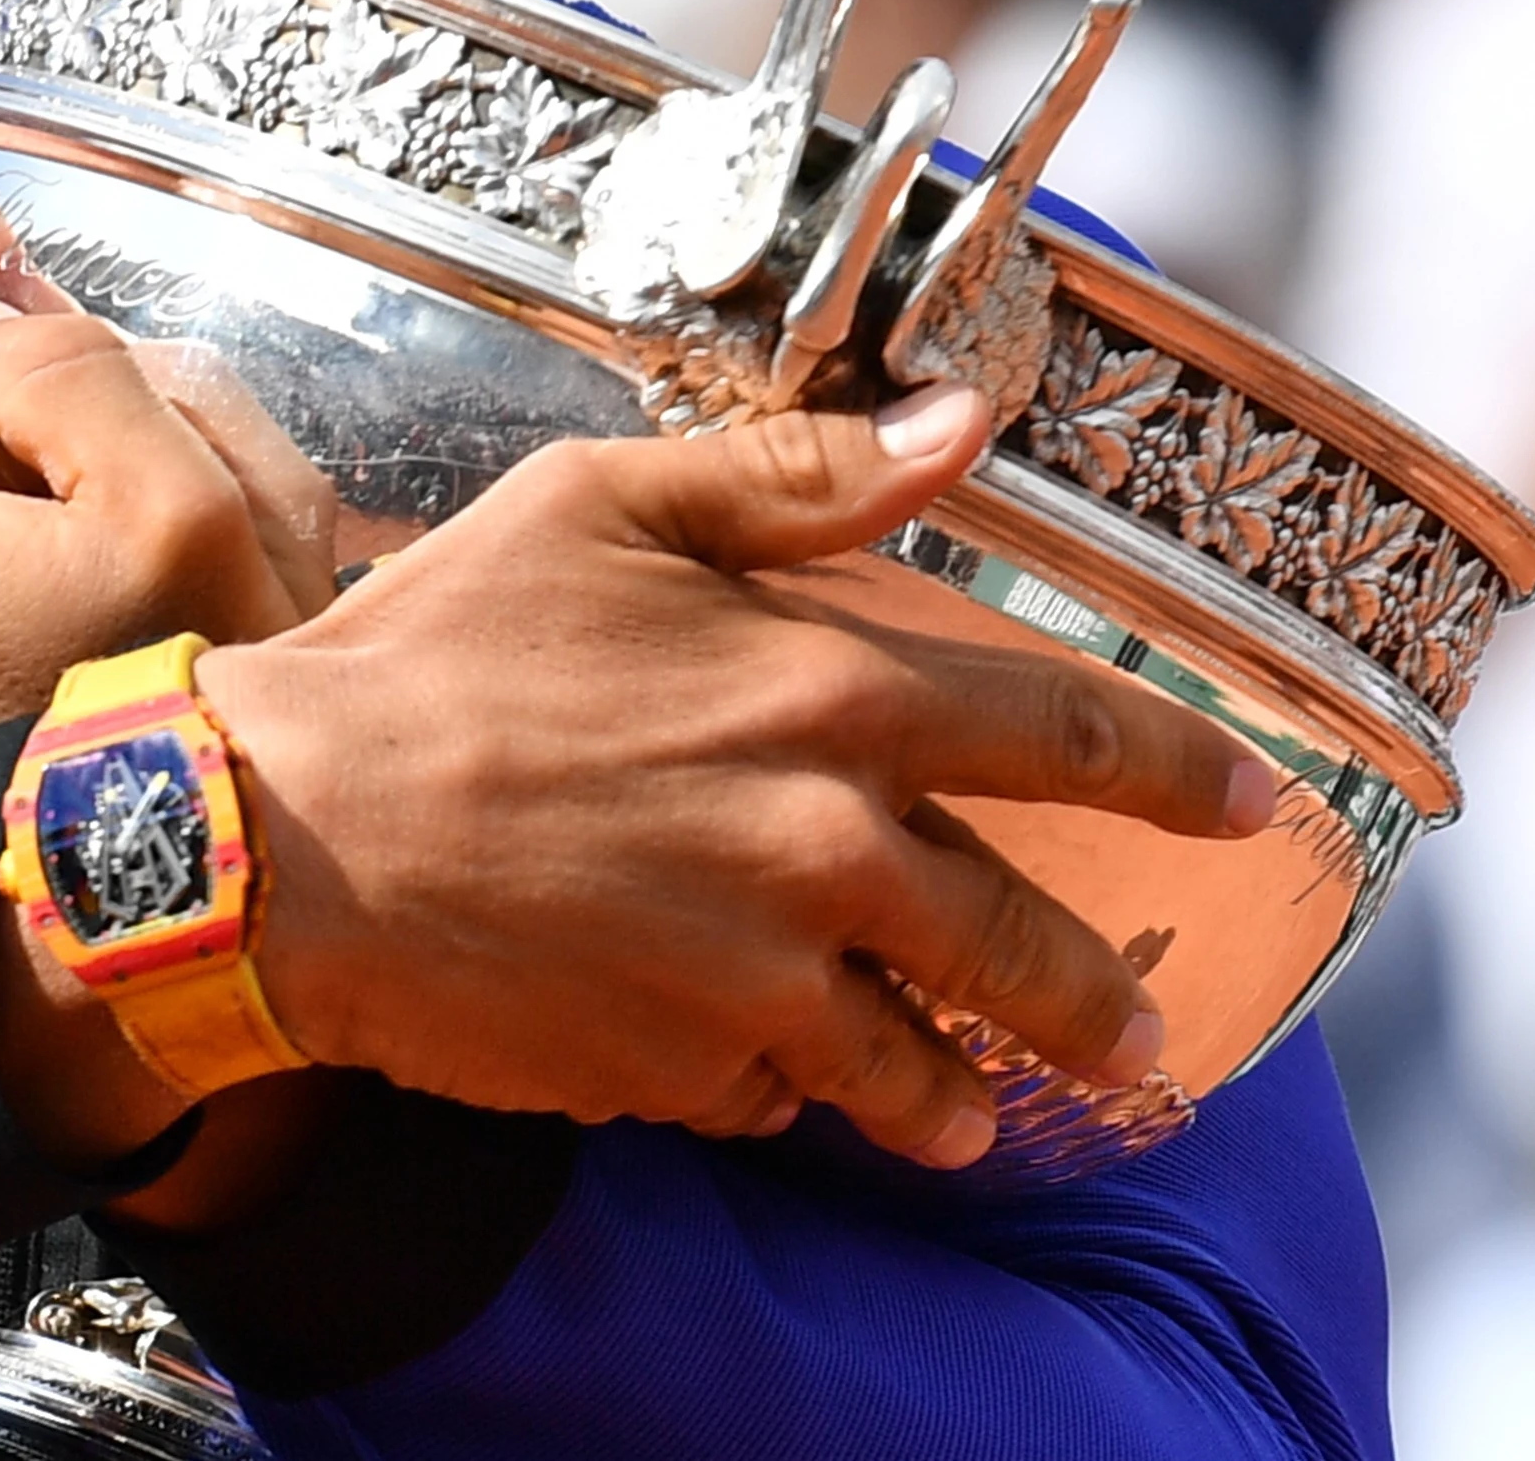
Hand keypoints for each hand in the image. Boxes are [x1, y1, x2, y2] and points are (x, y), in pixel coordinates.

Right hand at [199, 386, 1274, 1168]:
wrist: (280, 834)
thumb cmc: (432, 650)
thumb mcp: (605, 508)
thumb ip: (799, 475)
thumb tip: (965, 424)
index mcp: (829, 691)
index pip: (1069, 736)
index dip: (1181, 773)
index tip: (1255, 810)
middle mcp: (825, 846)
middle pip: (1029, 945)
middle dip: (1105, 1007)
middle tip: (1148, 1050)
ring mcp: (759, 977)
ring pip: (921, 1062)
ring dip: (962, 1090)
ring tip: (978, 1109)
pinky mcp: (679, 1067)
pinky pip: (774, 1098)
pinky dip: (784, 1093)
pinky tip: (766, 1077)